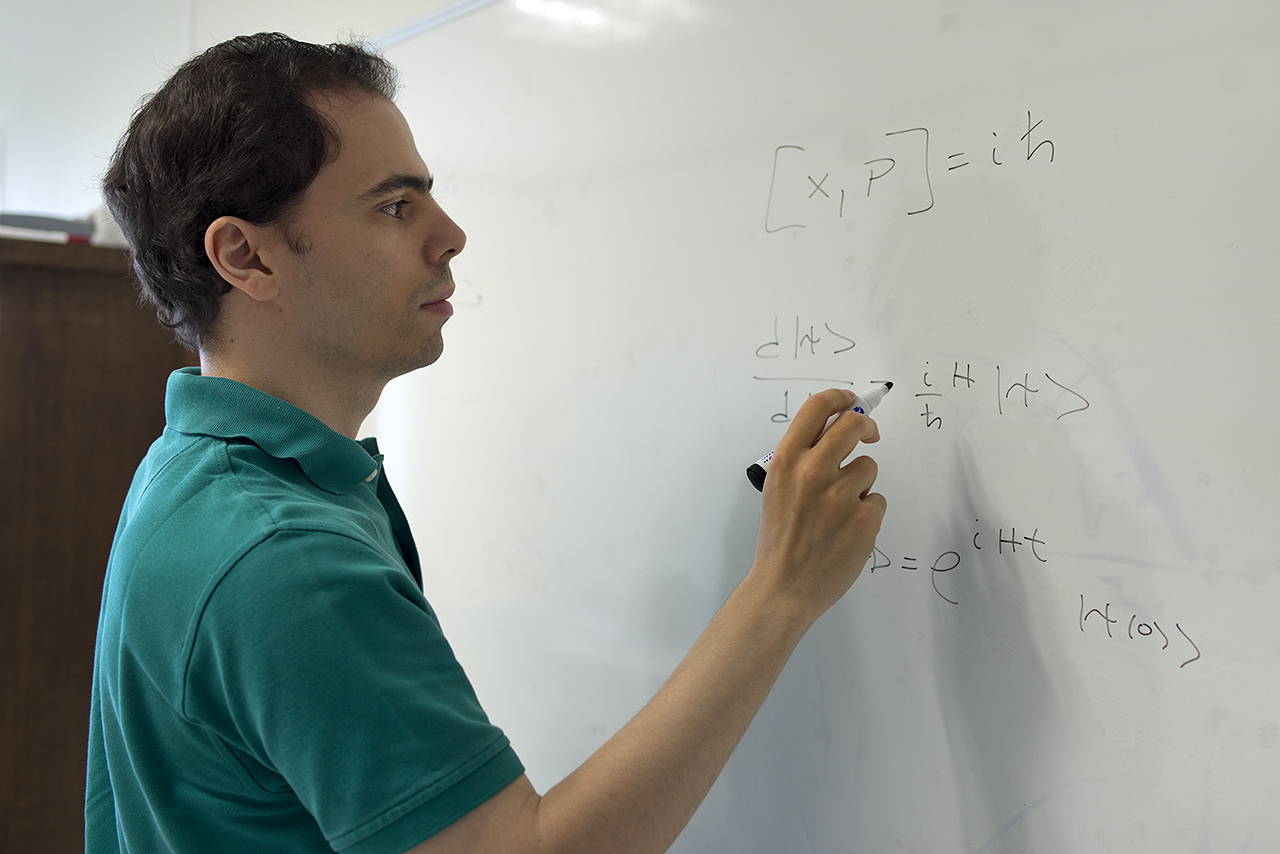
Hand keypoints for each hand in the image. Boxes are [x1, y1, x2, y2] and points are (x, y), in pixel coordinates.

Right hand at [750, 388, 886, 623]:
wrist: (783, 586)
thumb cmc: (778, 541)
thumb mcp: (776, 490)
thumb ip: (800, 461)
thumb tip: (828, 437)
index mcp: (786, 461)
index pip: (817, 407)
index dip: (839, 398)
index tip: (851, 401)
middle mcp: (814, 471)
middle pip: (853, 425)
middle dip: (866, 426)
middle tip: (870, 435)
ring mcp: (841, 495)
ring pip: (869, 467)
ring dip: (860, 483)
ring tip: (840, 509)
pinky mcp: (864, 518)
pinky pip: (877, 501)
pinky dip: (866, 513)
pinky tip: (847, 530)